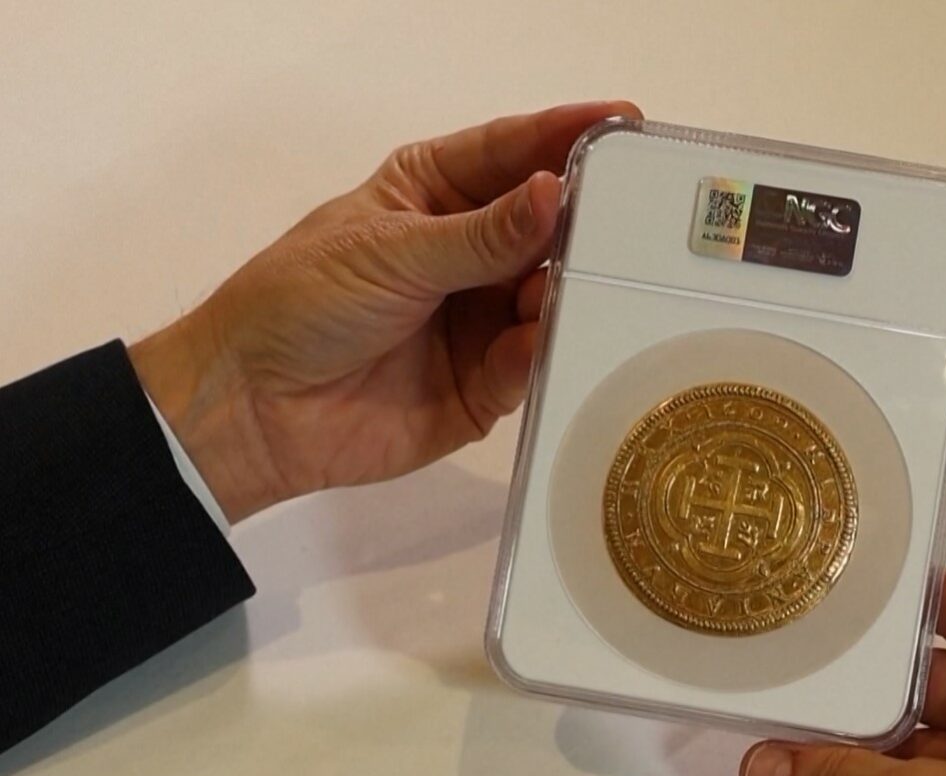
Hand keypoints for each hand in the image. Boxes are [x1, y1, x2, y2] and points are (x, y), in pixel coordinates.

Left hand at [128, 101, 640, 521]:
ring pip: (550, 295)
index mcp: (434, 194)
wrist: (254, 410)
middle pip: (546, 226)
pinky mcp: (486, 382)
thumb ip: (480, 234)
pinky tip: (530, 341)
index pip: (512, 152)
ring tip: (566, 287)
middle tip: (619, 220)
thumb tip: (552, 195)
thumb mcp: (389, 252)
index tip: (620, 125)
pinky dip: (539, 351)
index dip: (565, 136)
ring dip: (563, 291)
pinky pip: (532, 362)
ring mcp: (481, 317)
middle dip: (581, 222)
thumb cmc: (298, 305)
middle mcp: (467, 252)